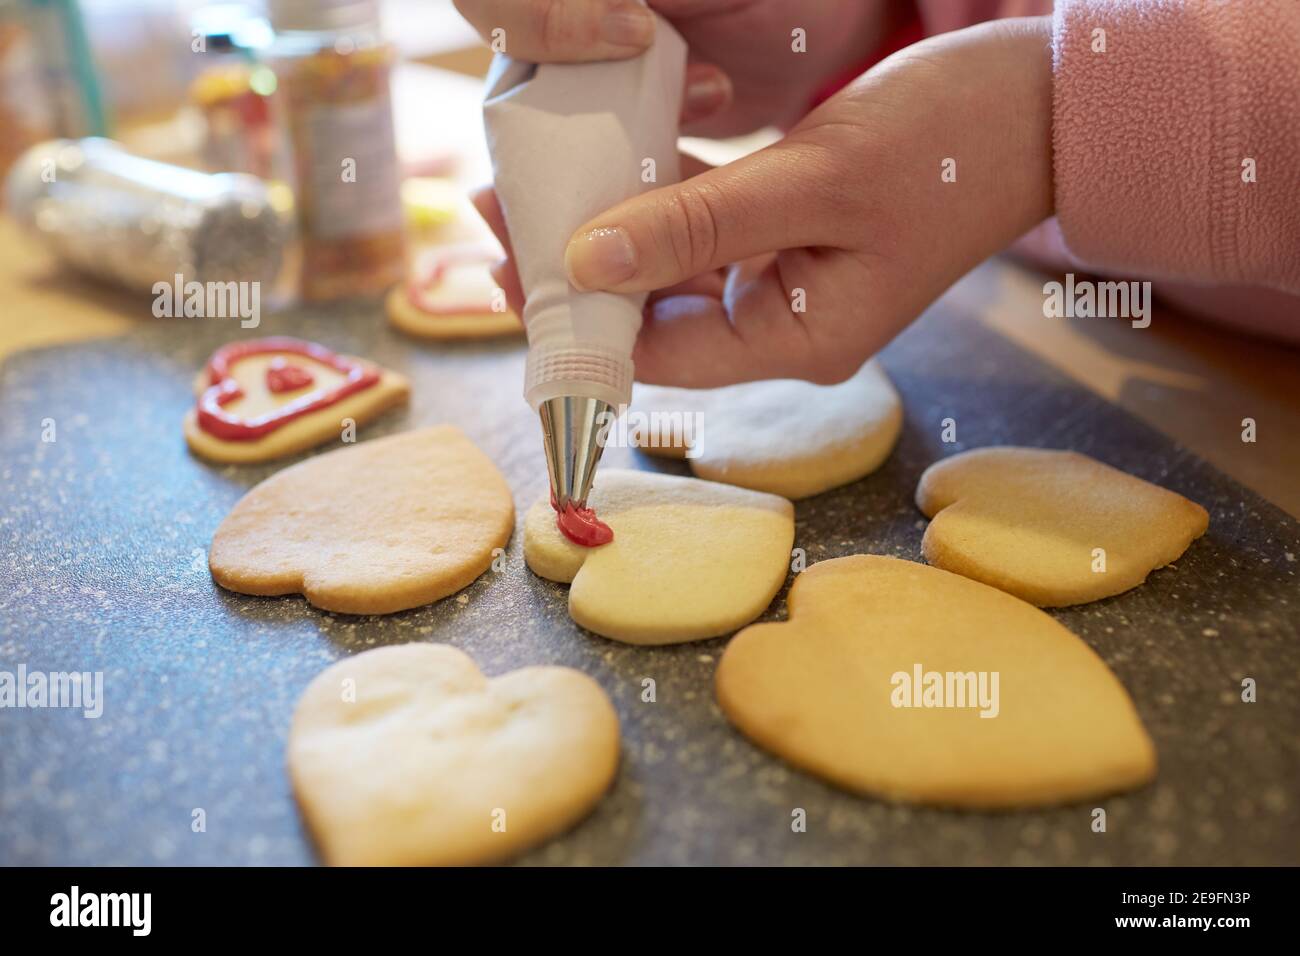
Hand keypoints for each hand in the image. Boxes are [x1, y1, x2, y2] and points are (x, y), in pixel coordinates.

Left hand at [478, 16, 1055, 386]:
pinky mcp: (793, 234)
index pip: (659, 353)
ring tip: (534, 181)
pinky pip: (708, 227)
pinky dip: (660, 198)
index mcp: (798, 340)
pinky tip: (610, 162)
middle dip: (577, 269)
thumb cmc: (949, 142)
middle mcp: (785, 324)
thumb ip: (697, 223)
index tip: (504, 260)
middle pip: (656, 315)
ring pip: (674, 269)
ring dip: (611, 228)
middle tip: (499, 207)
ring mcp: (790, 280)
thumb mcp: (812, 180)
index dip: (576, 316)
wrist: (1043, 103)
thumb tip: (584, 260)